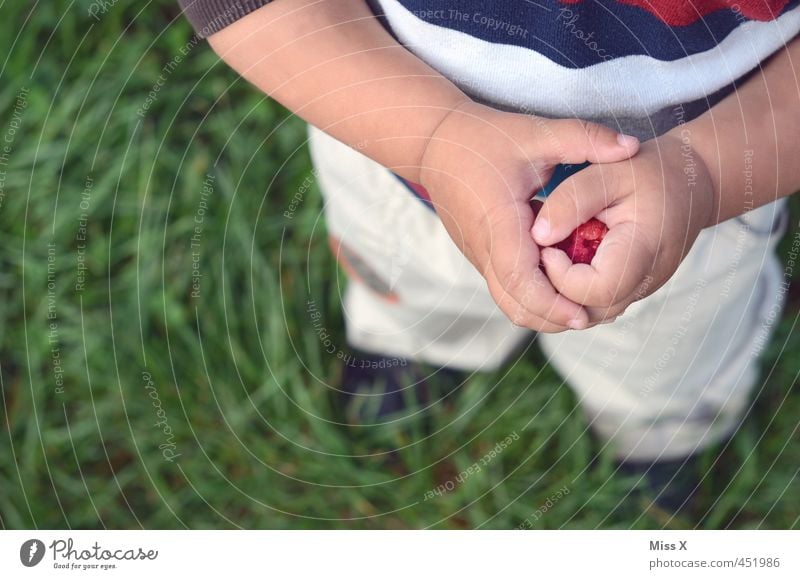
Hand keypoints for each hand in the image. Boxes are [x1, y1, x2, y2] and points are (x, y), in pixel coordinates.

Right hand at [419, 101, 639, 331]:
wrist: (436, 145)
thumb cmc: (485, 138)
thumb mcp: (536, 132)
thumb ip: (584, 138)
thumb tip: (631, 147)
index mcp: (498, 220)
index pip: (519, 278)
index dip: (551, 302)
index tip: (582, 314)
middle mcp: (484, 246)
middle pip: (513, 303)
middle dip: (551, 318)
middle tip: (591, 317)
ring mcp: (479, 254)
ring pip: (507, 301)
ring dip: (542, 311)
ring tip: (580, 308)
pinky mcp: (480, 255)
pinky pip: (505, 287)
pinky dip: (532, 296)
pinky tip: (562, 284)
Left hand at [531, 133, 714, 325]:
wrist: (689, 184)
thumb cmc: (648, 173)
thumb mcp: (608, 172)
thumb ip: (572, 201)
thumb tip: (538, 236)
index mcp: (645, 249)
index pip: (598, 290)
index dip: (562, 276)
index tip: (546, 245)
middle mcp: (644, 282)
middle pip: (588, 312)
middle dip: (552, 289)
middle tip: (540, 252)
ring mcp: (637, 292)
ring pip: (587, 316)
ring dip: (558, 294)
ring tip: (550, 254)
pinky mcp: (628, 294)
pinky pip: (592, 307)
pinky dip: (569, 292)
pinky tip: (562, 260)